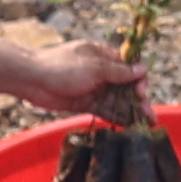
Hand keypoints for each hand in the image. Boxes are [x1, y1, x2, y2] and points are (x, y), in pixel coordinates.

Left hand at [0, 33, 139, 119]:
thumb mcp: (94, 67)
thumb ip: (118, 72)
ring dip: (130, 111)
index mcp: (104, 56)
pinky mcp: (85, 103)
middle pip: (126, 86)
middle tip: (149, 115)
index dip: (138, 80)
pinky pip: (105, 110)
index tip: (141, 91)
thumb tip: (142, 70)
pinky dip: (116, 116)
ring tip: (144, 125)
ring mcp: (94, 88)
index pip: (129, 67)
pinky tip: (128, 125)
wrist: (31, 79)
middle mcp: (102, 72)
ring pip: (117, 100)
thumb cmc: (62, 66)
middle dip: (139, 100)